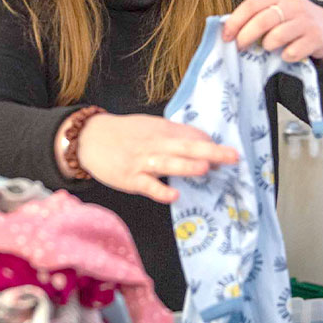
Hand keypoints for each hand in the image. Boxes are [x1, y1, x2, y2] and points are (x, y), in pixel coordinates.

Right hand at [59, 113, 238, 202]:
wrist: (89, 139)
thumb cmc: (124, 134)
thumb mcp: (149, 127)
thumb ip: (173, 134)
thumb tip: (202, 141)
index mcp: (161, 130)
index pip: (190, 134)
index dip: (209, 143)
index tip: (228, 153)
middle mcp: (154, 144)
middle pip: (185, 146)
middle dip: (210, 152)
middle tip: (233, 157)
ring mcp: (142, 162)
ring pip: (167, 163)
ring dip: (186, 165)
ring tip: (205, 169)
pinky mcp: (131, 179)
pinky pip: (148, 185)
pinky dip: (160, 191)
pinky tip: (174, 196)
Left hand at [221, 0, 322, 62]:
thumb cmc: (295, 21)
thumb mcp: (279, 11)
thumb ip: (258, 17)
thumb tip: (229, 32)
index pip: (251, 4)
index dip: (235, 21)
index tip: (226, 36)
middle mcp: (293, 4)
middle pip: (262, 20)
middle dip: (246, 36)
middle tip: (239, 47)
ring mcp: (306, 20)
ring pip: (277, 36)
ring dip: (267, 46)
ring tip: (269, 48)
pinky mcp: (316, 37)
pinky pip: (292, 52)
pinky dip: (286, 56)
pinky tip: (287, 54)